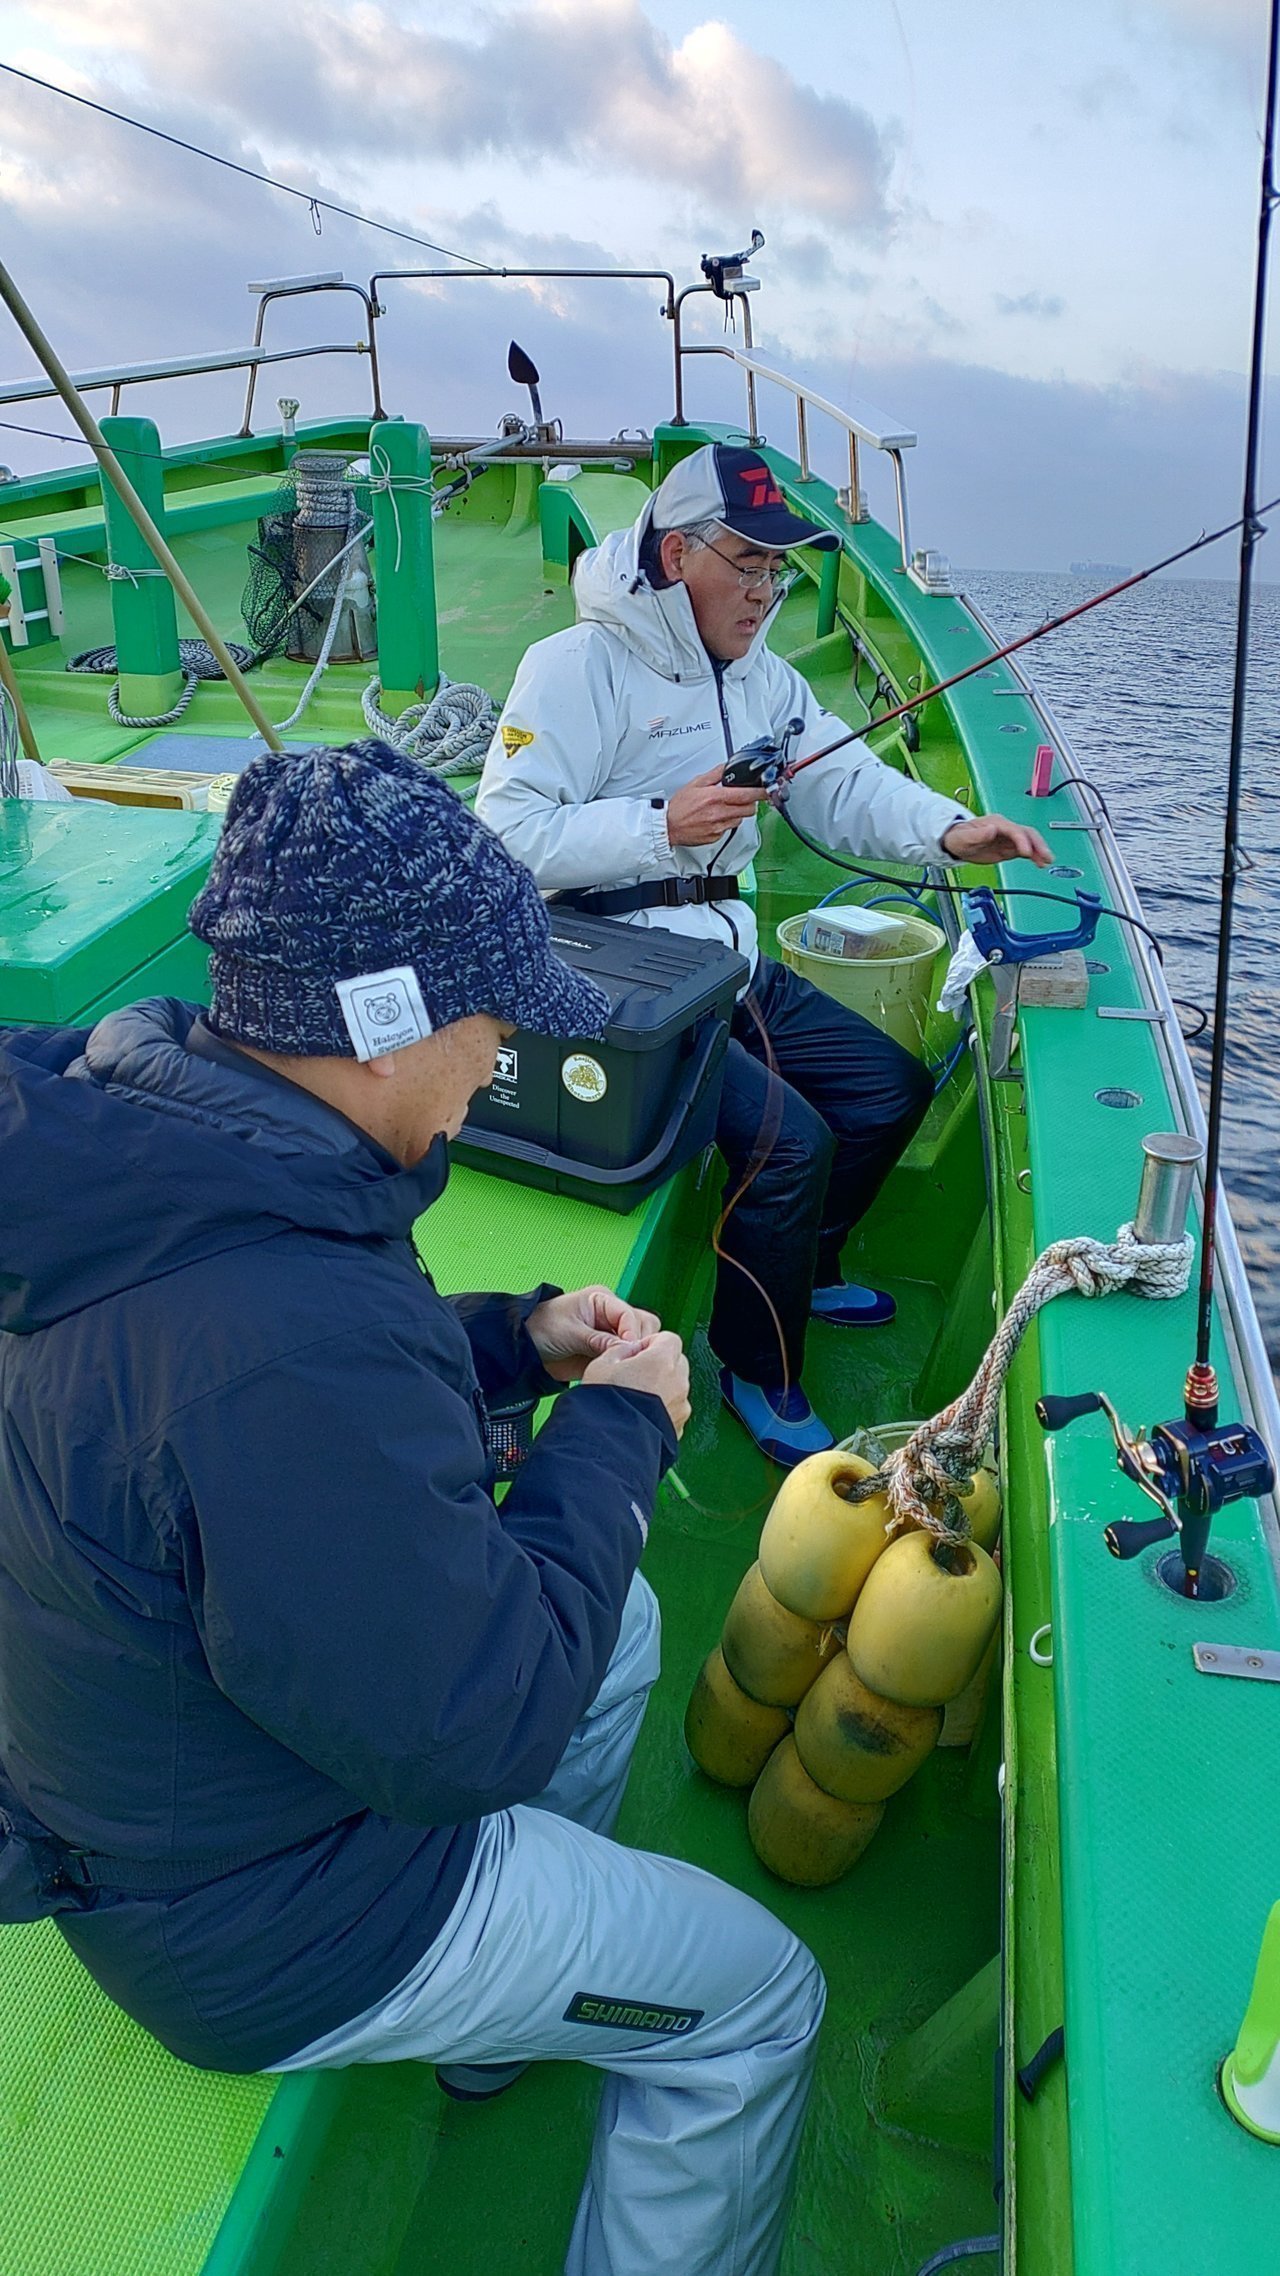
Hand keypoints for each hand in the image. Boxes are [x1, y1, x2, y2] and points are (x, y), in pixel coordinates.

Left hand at [527, 1285, 661, 1383]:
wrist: (525, 1349)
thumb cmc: (541, 1328)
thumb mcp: (569, 1332)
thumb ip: (598, 1340)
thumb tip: (626, 1347)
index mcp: (602, 1300)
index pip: (630, 1314)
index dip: (632, 1333)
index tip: (629, 1350)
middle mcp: (611, 1315)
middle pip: (643, 1325)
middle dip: (639, 1342)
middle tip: (629, 1359)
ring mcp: (611, 1334)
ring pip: (640, 1342)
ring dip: (636, 1354)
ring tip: (624, 1367)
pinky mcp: (607, 1351)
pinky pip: (627, 1357)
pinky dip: (628, 1365)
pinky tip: (620, 1372)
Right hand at [582, 1330, 690, 1436]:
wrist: (611, 1445)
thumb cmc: (604, 1406)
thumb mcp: (601, 1366)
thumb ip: (621, 1350)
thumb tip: (631, 1349)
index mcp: (661, 1361)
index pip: (669, 1338)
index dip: (651, 1343)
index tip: (637, 1353)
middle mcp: (678, 1381)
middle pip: (676, 1361)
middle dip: (660, 1364)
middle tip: (636, 1374)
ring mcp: (681, 1405)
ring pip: (677, 1386)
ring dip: (663, 1387)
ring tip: (637, 1399)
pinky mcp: (680, 1426)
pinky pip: (675, 1409)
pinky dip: (664, 1409)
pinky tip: (642, 1414)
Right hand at [666, 762, 766, 846]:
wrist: (668, 826)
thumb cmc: (679, 806)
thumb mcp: (696, 783)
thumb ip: (715, 774)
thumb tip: (727, 767)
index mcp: (715, 797)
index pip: (746, 795)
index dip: (760, 792)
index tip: (766, 790)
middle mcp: (719, 813)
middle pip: (748, 809)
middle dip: (749, 803)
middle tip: (743, 798)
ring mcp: (718, 827)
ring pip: (740, 820)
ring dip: (737, 813)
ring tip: (725, 808)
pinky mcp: (716, 836)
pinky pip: (729, 829)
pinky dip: (727, 823)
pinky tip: (716, 818)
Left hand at [941, 813, 1051, 867]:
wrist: (956, 842)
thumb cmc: (959, 837)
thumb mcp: (964, 837)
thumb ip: (978, 835)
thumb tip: (992, 829)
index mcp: (996, 823)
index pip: (1014, 830)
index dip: (1022, 840)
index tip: (1026, 852)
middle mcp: (1005, 828)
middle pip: (1026, 833)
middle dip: (1037, 844)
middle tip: (1045, 856)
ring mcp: (1009, 838)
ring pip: (1029, 841)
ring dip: (1039, 850)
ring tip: (1047, 861)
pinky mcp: (1010, 847)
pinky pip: (1026, 850)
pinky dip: (1034, 856)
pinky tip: (1040, 863)